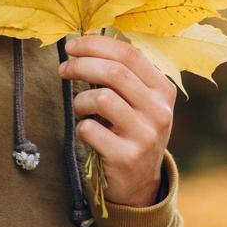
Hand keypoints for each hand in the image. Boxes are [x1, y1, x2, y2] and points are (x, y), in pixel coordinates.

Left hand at [57, 33, 174, 206]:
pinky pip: (90, 129)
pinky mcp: (126, 157)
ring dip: (80, 101)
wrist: (139, 183)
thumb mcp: (138, 103)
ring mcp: (145, 135)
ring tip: (81, 109)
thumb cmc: (131, 132)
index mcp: (163, 90)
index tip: (72, 46)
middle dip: (81, 65)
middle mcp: (159, 111)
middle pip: (114, 72)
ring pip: (101, 98)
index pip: (130, 54)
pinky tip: (88, 133)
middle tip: (63, 69)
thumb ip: (122, 75)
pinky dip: (81, 127)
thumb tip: (84, 43)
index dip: (96, 45)